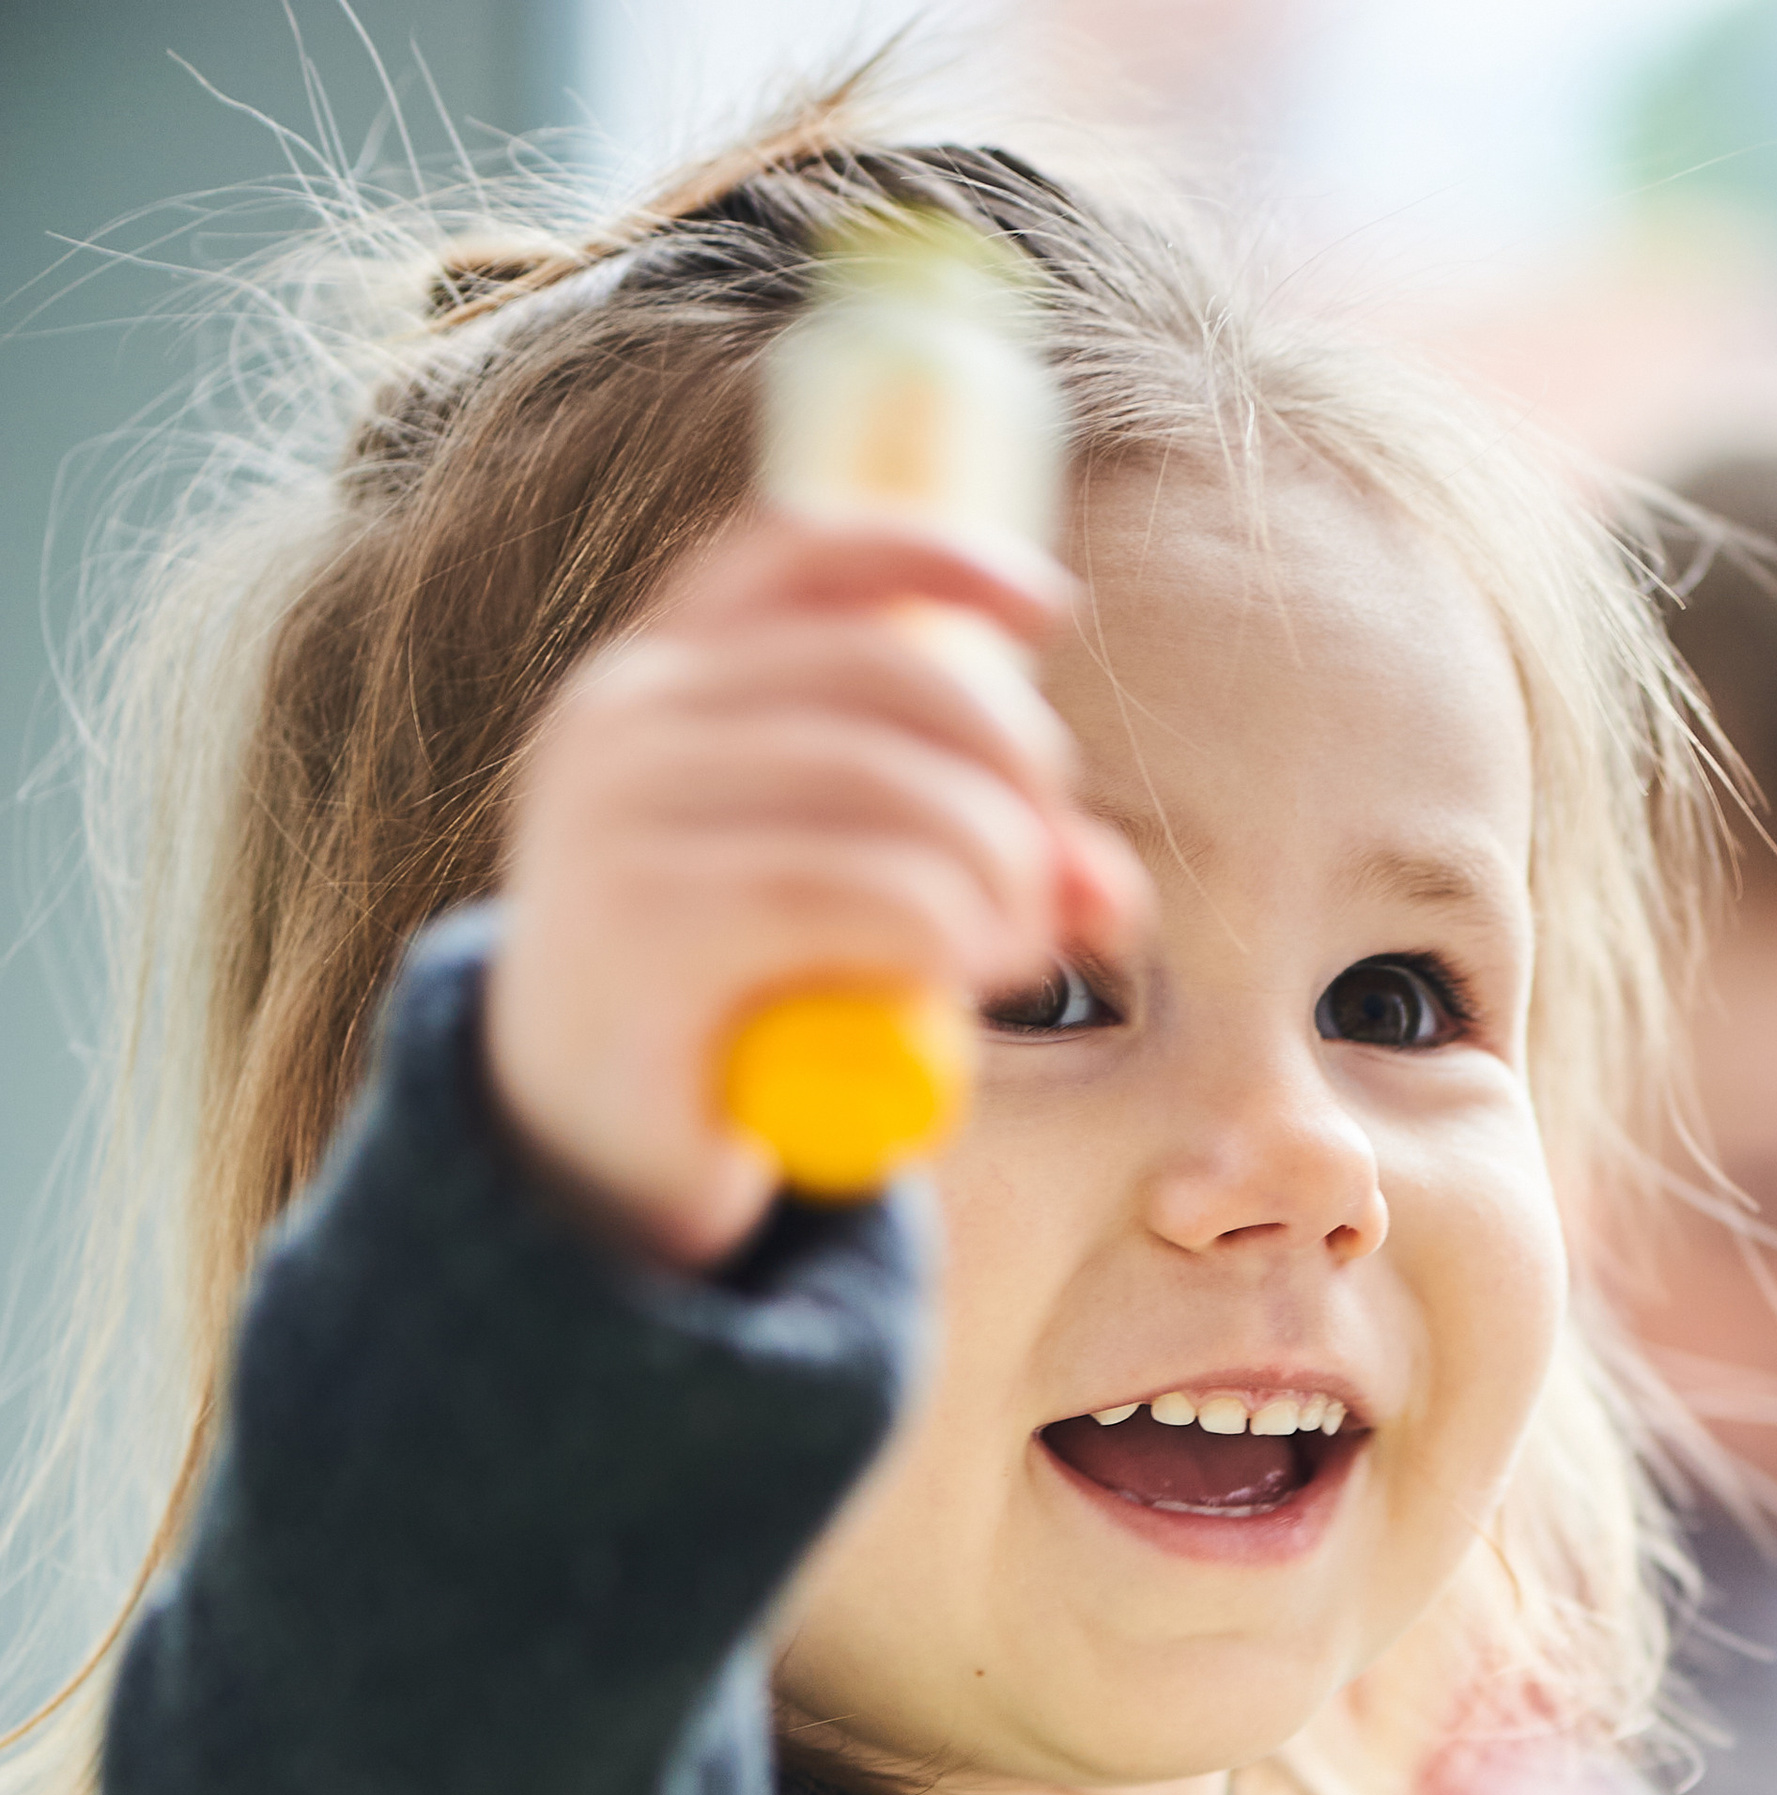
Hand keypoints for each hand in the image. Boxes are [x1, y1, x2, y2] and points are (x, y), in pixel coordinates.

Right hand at [484, 512, 1148, 1265]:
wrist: (581, 1170)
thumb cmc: (723, 1022)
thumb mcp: (843, 914)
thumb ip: (964, 866)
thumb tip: (1108, 883)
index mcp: (654, 679)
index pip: (798, 554)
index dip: (932, 557)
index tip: (1047, 613)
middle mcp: (621, 720)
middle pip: (886, 675)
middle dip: (1013, 769)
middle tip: (1054, 882)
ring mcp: (620, 815)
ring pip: (889, 786)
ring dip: (998, 870)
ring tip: (1015, 951)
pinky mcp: (647, 924)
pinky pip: (859, 890)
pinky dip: (949, 928)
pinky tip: (962, 975)